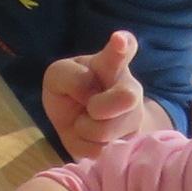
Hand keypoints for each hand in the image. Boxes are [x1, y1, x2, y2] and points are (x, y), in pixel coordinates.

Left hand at [43, 33, 151, 158]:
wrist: (76, 122)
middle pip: (126, 97)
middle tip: (90, 108)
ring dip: (85, 127)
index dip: (122, 45)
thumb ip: (70, 77)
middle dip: (101, 106)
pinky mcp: (128, 143)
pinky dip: (84, 145)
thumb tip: (91, 95)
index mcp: (110, 63)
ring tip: (84, 119)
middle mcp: (129, 87)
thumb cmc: (69, 92)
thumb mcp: (58, 77)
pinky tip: (89, 136)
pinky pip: (100, 150)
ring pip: (107, 130)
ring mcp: (133, 116)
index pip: (123, 49)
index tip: (120, 40)